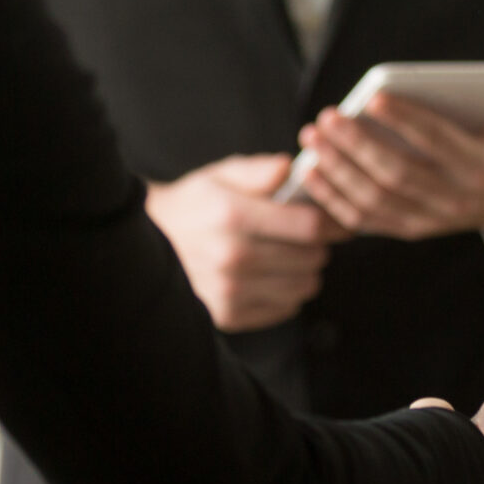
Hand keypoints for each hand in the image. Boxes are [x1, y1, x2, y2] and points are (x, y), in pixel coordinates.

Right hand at [144, 153, 346, 331]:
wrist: (148, 242)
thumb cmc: (195, 204)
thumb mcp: (221, 174)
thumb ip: (260, 170)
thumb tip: (293, 167)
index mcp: (233, 216)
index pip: (308, 226)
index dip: (331, 223)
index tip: (335, 220)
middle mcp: (232, 257)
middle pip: (311, 259)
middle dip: (318, 245)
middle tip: (307, 237)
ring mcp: (229, 291)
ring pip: (303, 287)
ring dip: (306, 271)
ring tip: (290, 256)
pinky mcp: (228, 316)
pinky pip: (285, 309)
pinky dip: (287, 294)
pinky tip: (272, 277)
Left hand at [299, 42, 483, 241]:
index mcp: (482, 167)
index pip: (438, 143)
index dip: (407, 121)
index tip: (374, 98)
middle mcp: (455, 200)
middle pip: (397, 176)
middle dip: (357, 147)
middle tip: (327, 117)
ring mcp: (430, 220)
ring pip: (375, 201)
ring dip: (338, 172)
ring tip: (313, 139)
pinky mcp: (411, 229)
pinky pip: (366, 221)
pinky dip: (335, 200)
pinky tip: (312, 172)